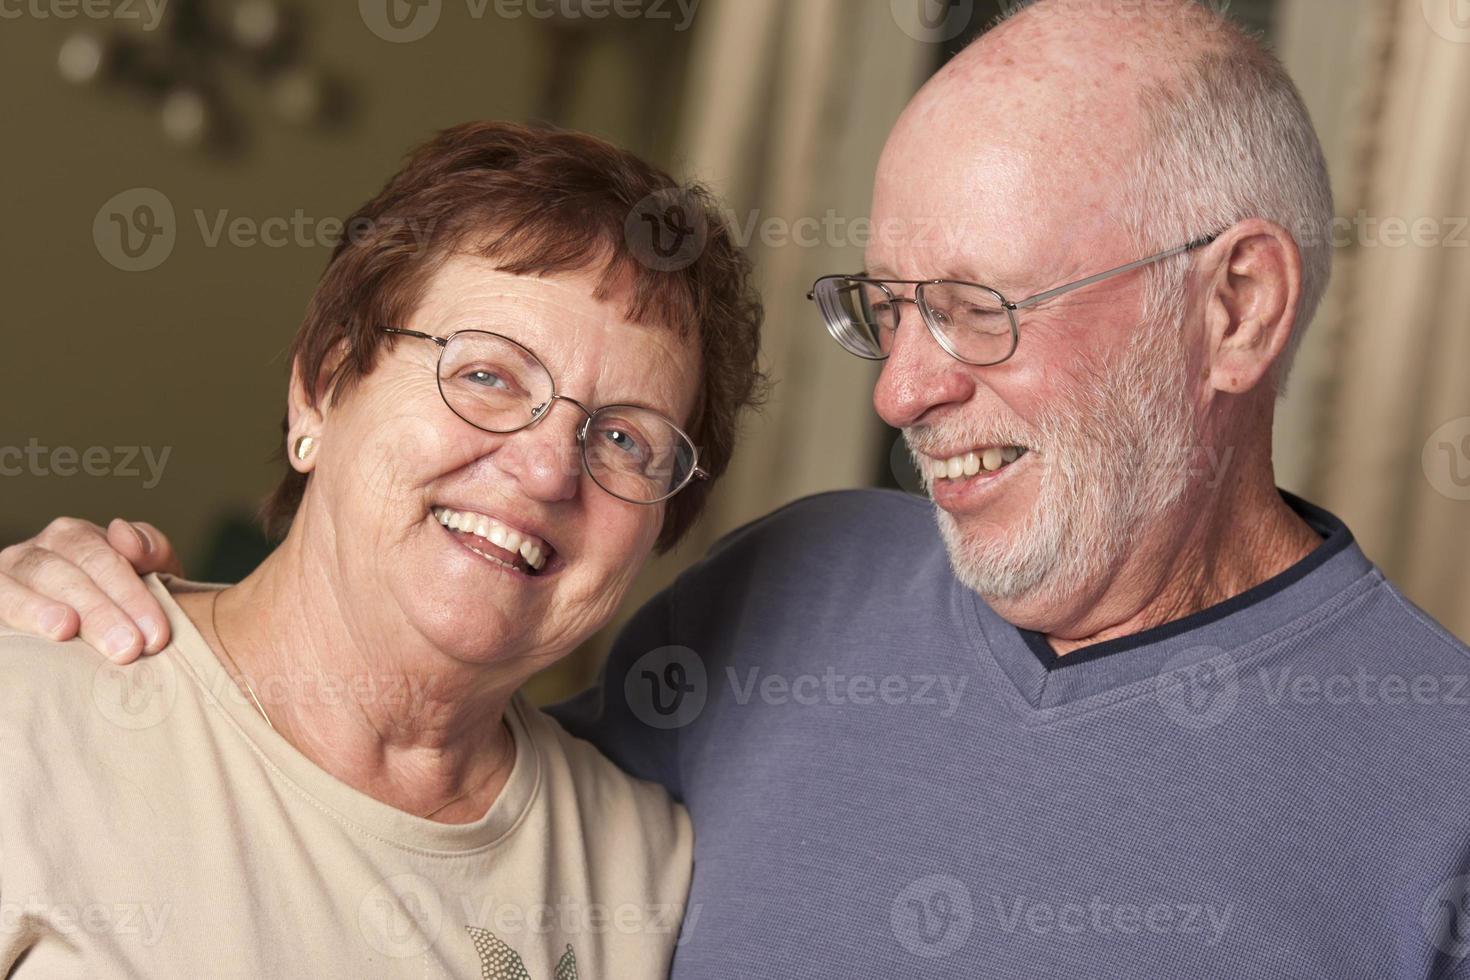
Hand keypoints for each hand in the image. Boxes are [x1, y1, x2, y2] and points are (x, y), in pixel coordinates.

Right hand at [0, 518, 183, 662]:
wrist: (100, 630)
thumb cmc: (126, 602)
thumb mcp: (150, 573)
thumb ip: (151, 550)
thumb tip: (127, 537)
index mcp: (77, 538)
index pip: (102, 558)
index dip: (130, 595)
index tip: (155, 634)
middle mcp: (38, 552)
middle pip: (64, 574)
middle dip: (99, 612)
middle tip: (128, 648)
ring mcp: (9, 576)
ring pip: (18, 586)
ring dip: (41, 609)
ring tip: (65, 630)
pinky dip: (13, 612)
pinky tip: (29, 633)